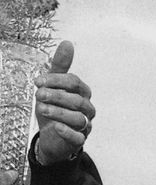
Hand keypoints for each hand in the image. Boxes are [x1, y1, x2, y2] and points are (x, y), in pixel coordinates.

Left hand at [34, 41, 94, 165]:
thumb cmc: (54, 108)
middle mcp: (87, 109)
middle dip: (56, 96)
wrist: (51, 136)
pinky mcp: (79, 141)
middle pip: (77, 100)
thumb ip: (60, 66)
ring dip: (59, 112)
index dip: (56, 80)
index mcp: (83, 93)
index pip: (74, 82)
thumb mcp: (53, 86)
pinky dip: (67, 132)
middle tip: (38, 94)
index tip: (38, 81)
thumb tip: (67, 43)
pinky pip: (78, 138)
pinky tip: (56, 127)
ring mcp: (85, 126)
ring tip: (41, 109)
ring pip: (78, 118)